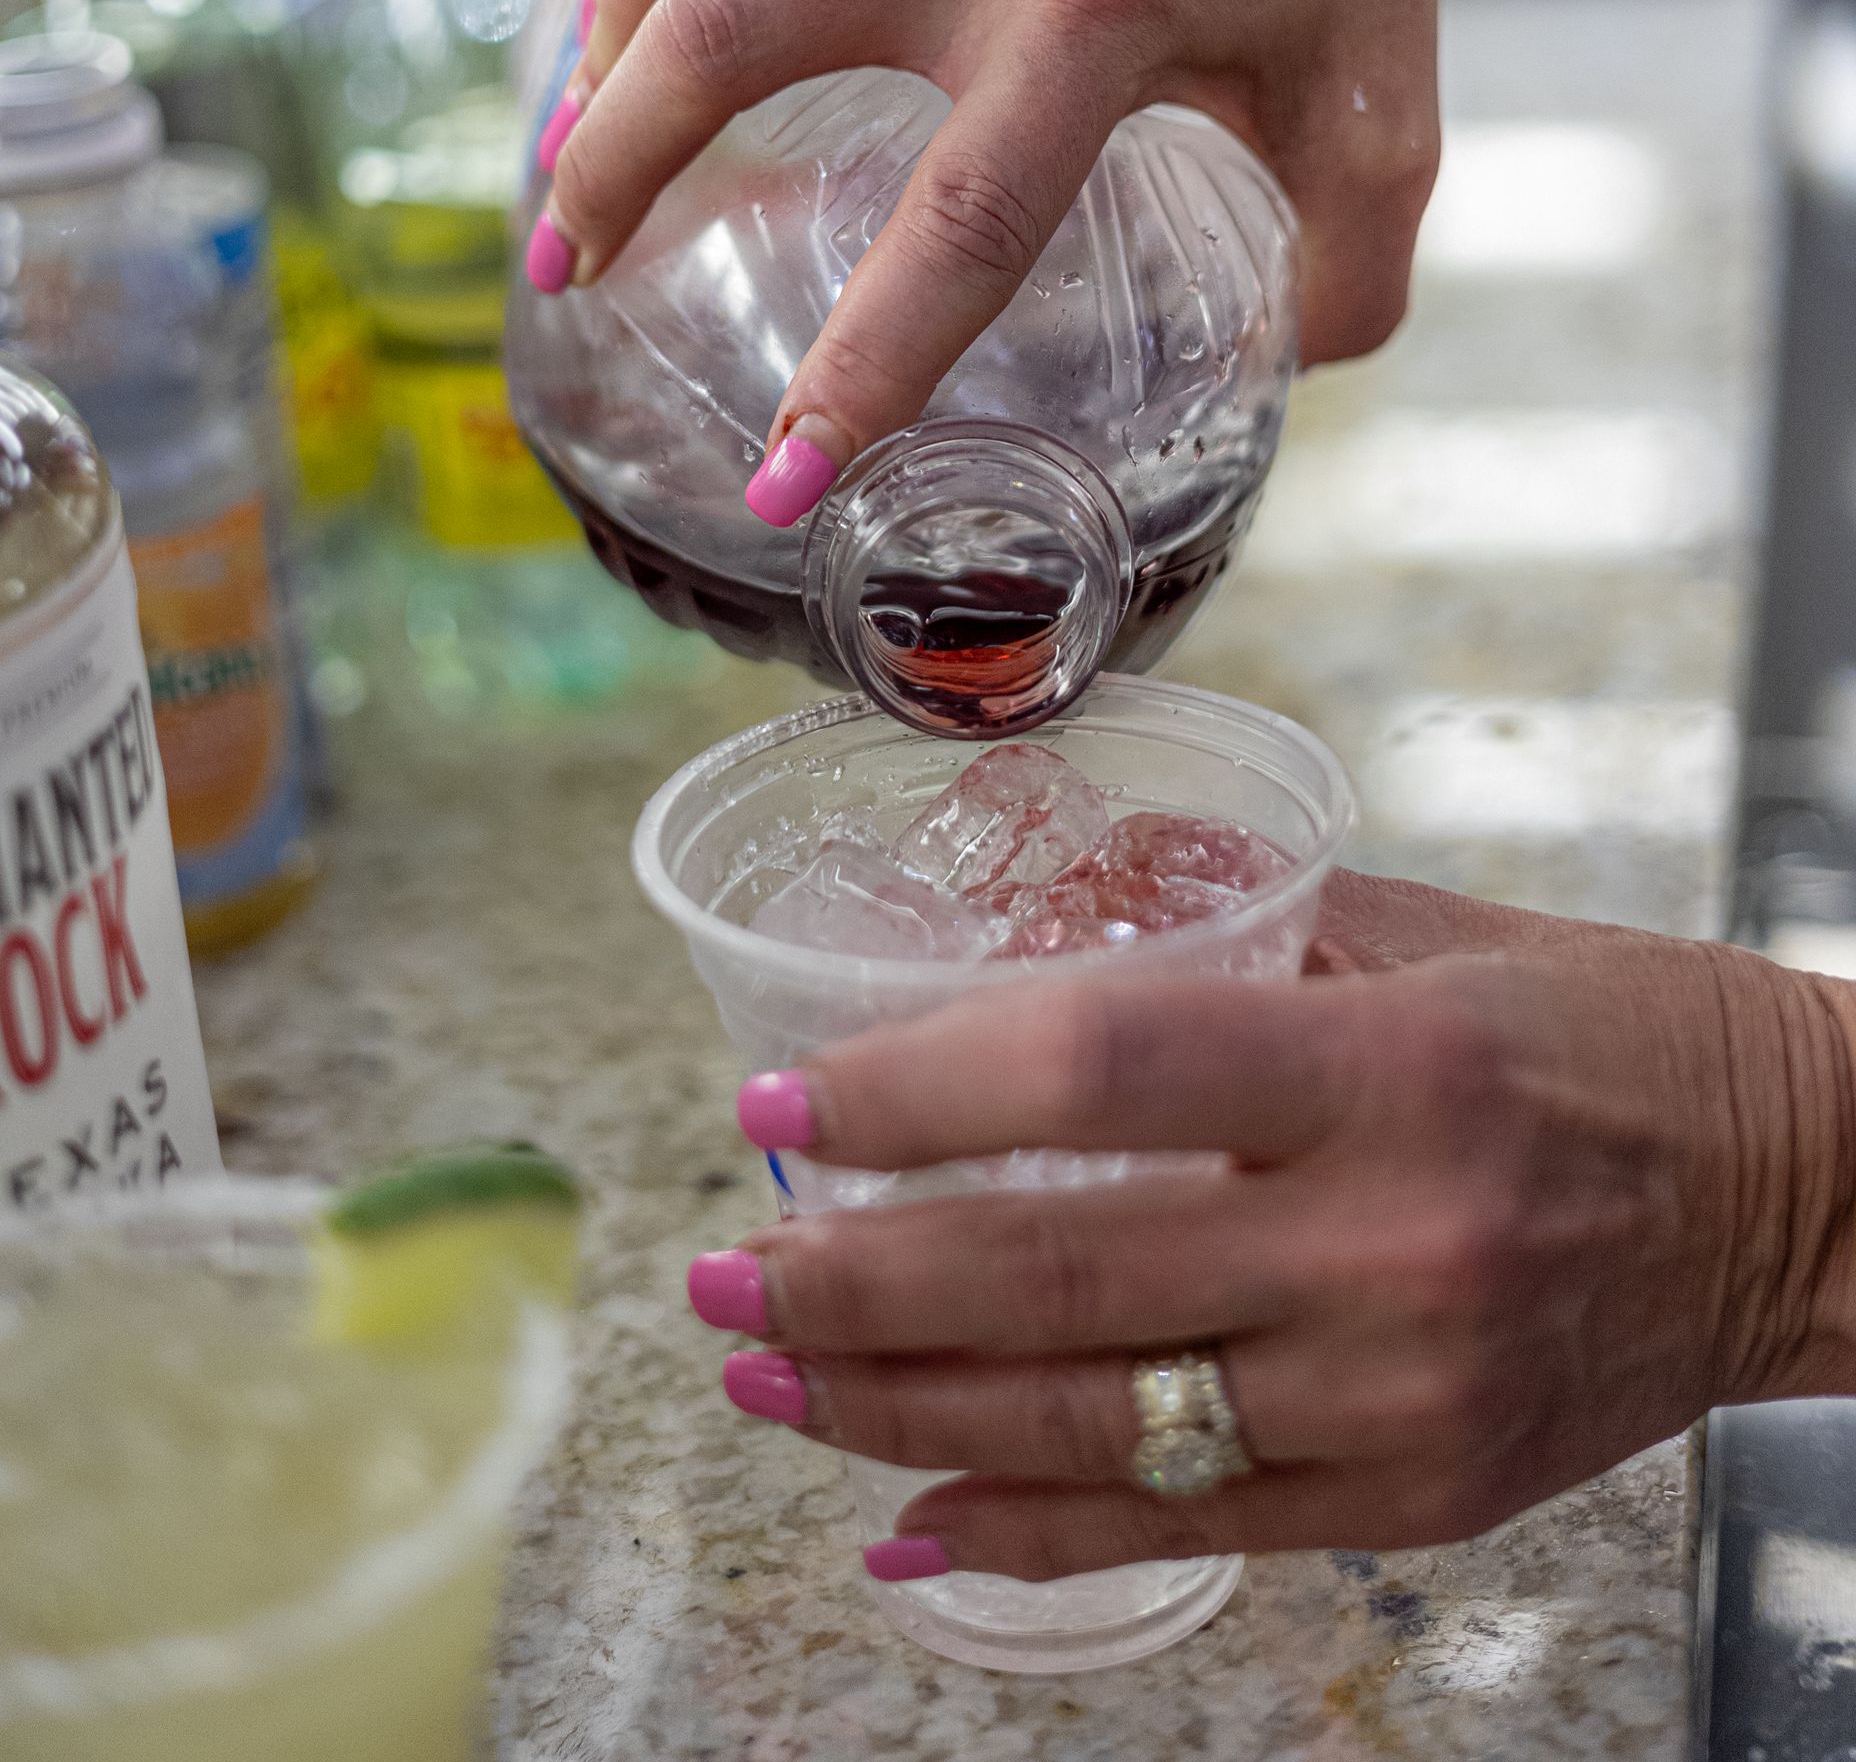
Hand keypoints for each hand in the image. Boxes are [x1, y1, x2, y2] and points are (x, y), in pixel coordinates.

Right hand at [535, 0, 1502, 508]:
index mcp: (1098, 17)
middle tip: (569, 282)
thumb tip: (1290, 377)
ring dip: (598, 46)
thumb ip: (1354, 264)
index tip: (785, 481)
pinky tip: (617, 18)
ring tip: (568, 162)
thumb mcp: (1390, 99)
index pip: (960, 222)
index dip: (864, 367)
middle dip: (616, 173)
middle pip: (725, 41)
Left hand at [688, 885, 1855, 1579]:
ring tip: (760, 1373)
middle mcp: (1384, 1246)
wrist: (1806, 1199)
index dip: (912, 1089)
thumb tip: (1022, 955)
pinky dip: (1026, 1531)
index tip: (787, 1095)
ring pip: (1089, 1424)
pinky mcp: (1414, 1502)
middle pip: (1056, 1276)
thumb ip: (1227, 945)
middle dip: (851, 1279)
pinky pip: (1184, 1533)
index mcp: (1386, 1065)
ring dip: (892, 1409)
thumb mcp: (1427, 933)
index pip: (1091, 1071)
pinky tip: (905, 1521)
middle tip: (721, 1261)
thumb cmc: (1613, 1029)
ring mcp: (1397, 1399)